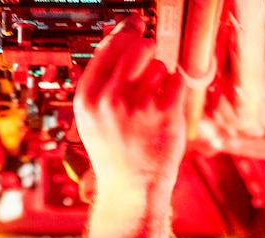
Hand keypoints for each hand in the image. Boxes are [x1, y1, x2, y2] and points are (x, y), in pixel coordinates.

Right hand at [74, 15, 186, 200]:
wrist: (132, 189)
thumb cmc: (114, 150)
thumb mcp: (92, 116)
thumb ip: (102, 79)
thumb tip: (123, 36)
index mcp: (88, 98)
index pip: (108, 47)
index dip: (124, 31)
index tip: (135, 22)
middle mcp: (110, 100)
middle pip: (136, 47)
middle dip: (145, 51)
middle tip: (146, 66)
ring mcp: (138, 107)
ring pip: (158, 65)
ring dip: (159, 79)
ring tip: (150, 105)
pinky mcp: (165, 114)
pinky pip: (176, 81)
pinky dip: (174, 91)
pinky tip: (164, 110)